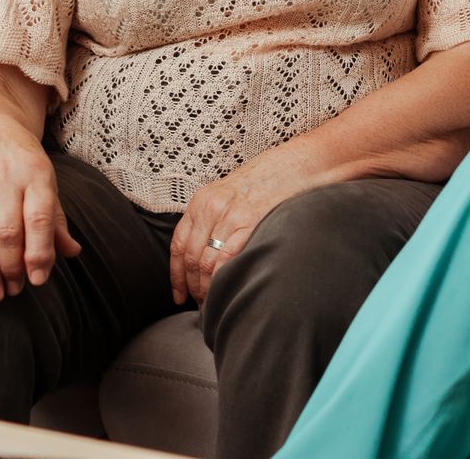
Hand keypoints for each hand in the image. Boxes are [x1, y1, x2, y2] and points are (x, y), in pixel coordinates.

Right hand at [0, 120, 80, 302]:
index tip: (38, 281)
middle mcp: (5, 175)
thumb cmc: (20, 162)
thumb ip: (55, 218)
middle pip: (7, 231)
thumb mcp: (44, 180)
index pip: (39, 218)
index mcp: (36, 173)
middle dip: (11, 268)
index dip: (39, 253)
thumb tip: (73, 252)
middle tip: (15, 291)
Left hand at [170, 147, 319, 305]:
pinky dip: (222, 279)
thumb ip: (211, 219)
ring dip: (206, 288)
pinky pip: (226, 259)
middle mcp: (211, 207)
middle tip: (200, 304)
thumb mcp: (227, 195)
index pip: (178, 244)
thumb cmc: (264, 183)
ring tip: (213, 302)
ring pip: (206, 262)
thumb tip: (201, 254)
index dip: (176, 275)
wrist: (293, 165)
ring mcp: (229, 215)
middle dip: (192, 286)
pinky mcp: (249, 222)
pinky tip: (226, 290)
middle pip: (191, 257)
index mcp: (201, 201)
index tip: (178, 294)